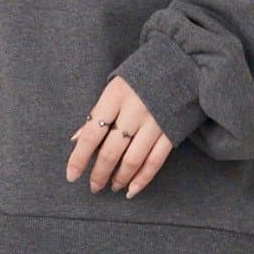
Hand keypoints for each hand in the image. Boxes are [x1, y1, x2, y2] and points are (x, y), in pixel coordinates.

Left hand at [66, 77, 172, 199]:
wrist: (182, 64)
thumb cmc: (141, 77)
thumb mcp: (115, 87)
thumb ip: (97, 113)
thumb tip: (76, 141)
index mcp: (115, 96)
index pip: (90, 133)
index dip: (79, 158)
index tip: (71, 175)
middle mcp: (134, 110)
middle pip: (111, 151)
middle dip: (99, 173)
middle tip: (93, 186)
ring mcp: (155, 122)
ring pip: (133, 160)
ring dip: (120, 178)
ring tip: (112, 187)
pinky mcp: (171, 131)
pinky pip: (155, 161)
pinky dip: (143, 178)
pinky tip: (132, 189)